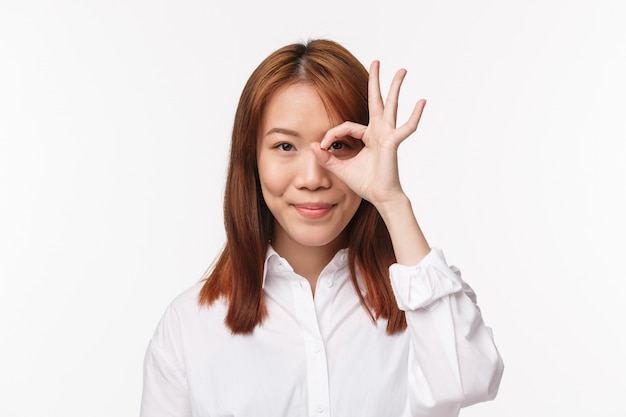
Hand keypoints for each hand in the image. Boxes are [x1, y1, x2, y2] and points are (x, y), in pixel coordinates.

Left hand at [312, 60, 425, 208]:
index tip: (322, 146)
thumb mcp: (340, 168)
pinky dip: (414, 116)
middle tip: (376, 61)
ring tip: (402, 70)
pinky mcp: (393, 142)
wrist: (380, 196)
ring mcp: (387, 135)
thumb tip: (311, 146)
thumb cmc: (365, 183)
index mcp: (368, 136)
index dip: (331, 135)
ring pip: (391, 106)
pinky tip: (422, 101)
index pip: (345, 126)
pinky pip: (406, 128)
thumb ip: (326, 157)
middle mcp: (379, 131)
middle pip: (376, 101)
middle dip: (375, 81)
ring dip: (395, 88)